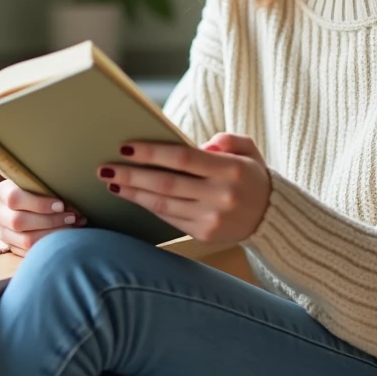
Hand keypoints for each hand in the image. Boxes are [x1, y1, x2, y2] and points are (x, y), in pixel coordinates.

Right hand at [0, 179, 85, 256]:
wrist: (36, 202)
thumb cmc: (45, 188)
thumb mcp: (44, 182)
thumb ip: (52, 187)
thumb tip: (73, 203)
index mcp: (2, 191)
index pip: (15, 198)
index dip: (39, 203)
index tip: (61, 205)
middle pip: (19, 221)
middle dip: (50, 221)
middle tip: (72, 217)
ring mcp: (4, 232)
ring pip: (26, 240)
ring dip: (53, 234)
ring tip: (73, 226)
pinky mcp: (12, 247)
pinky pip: (31, 252)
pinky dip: (51, 245)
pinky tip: (66, 238)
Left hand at [97, 132, 270, 243]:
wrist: (271, 216)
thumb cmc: (251, 176)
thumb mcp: (249, 149)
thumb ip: (226, 140)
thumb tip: (200, 145)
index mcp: (231, 170)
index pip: (183, 158)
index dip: (152, 153)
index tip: (125, 148)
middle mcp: (221, 196)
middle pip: (166, 183)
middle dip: (132, 175)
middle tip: (105, 168)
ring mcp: (211, 219)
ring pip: (163, 204)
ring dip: (134, 193)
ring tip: (112, 182)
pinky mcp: (204, 234)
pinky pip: (169, 218)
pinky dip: (149, 206)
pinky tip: (133, 196)